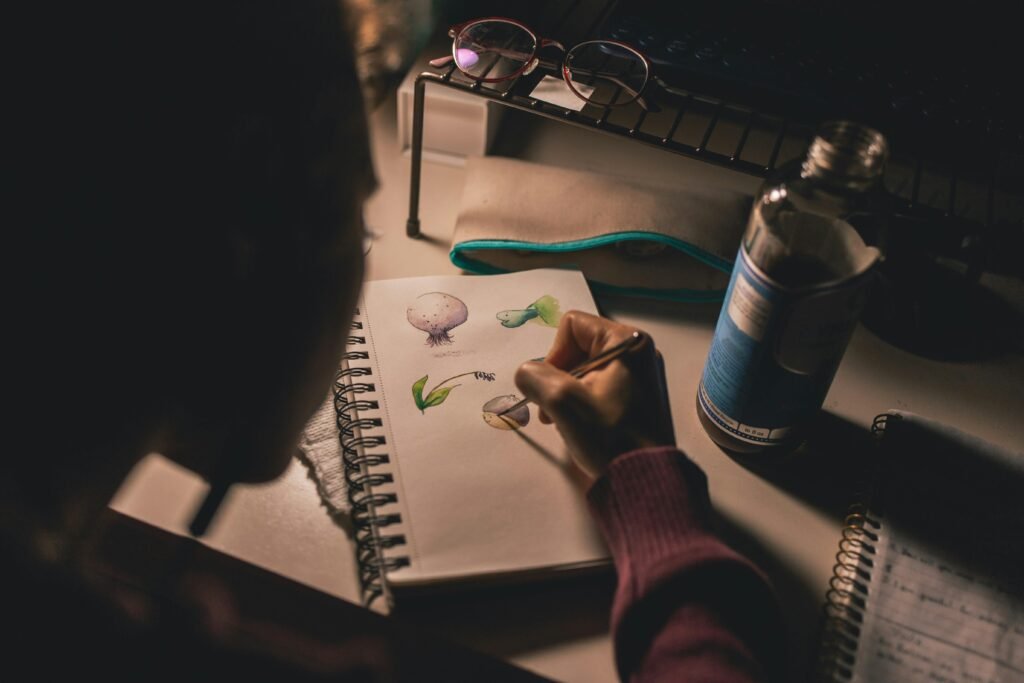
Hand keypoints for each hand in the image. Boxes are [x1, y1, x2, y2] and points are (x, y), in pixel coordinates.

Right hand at [514, 311, 675, 478]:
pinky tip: (581, 423)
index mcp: (628, 342)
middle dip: (559, 376)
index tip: (554, 387)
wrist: (646, 478)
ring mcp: (641, 373)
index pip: (573, 326)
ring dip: (568, 390)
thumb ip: (535, 377)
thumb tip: (527, 373)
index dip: (555, 354)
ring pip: (587, 367)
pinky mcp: (639, 394)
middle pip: (579, 346)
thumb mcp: (563, 402)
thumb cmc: (610, 437)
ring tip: (564, 420)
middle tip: (553, 408)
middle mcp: (639, 351)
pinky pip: (600, 383)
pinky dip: (584, 400)